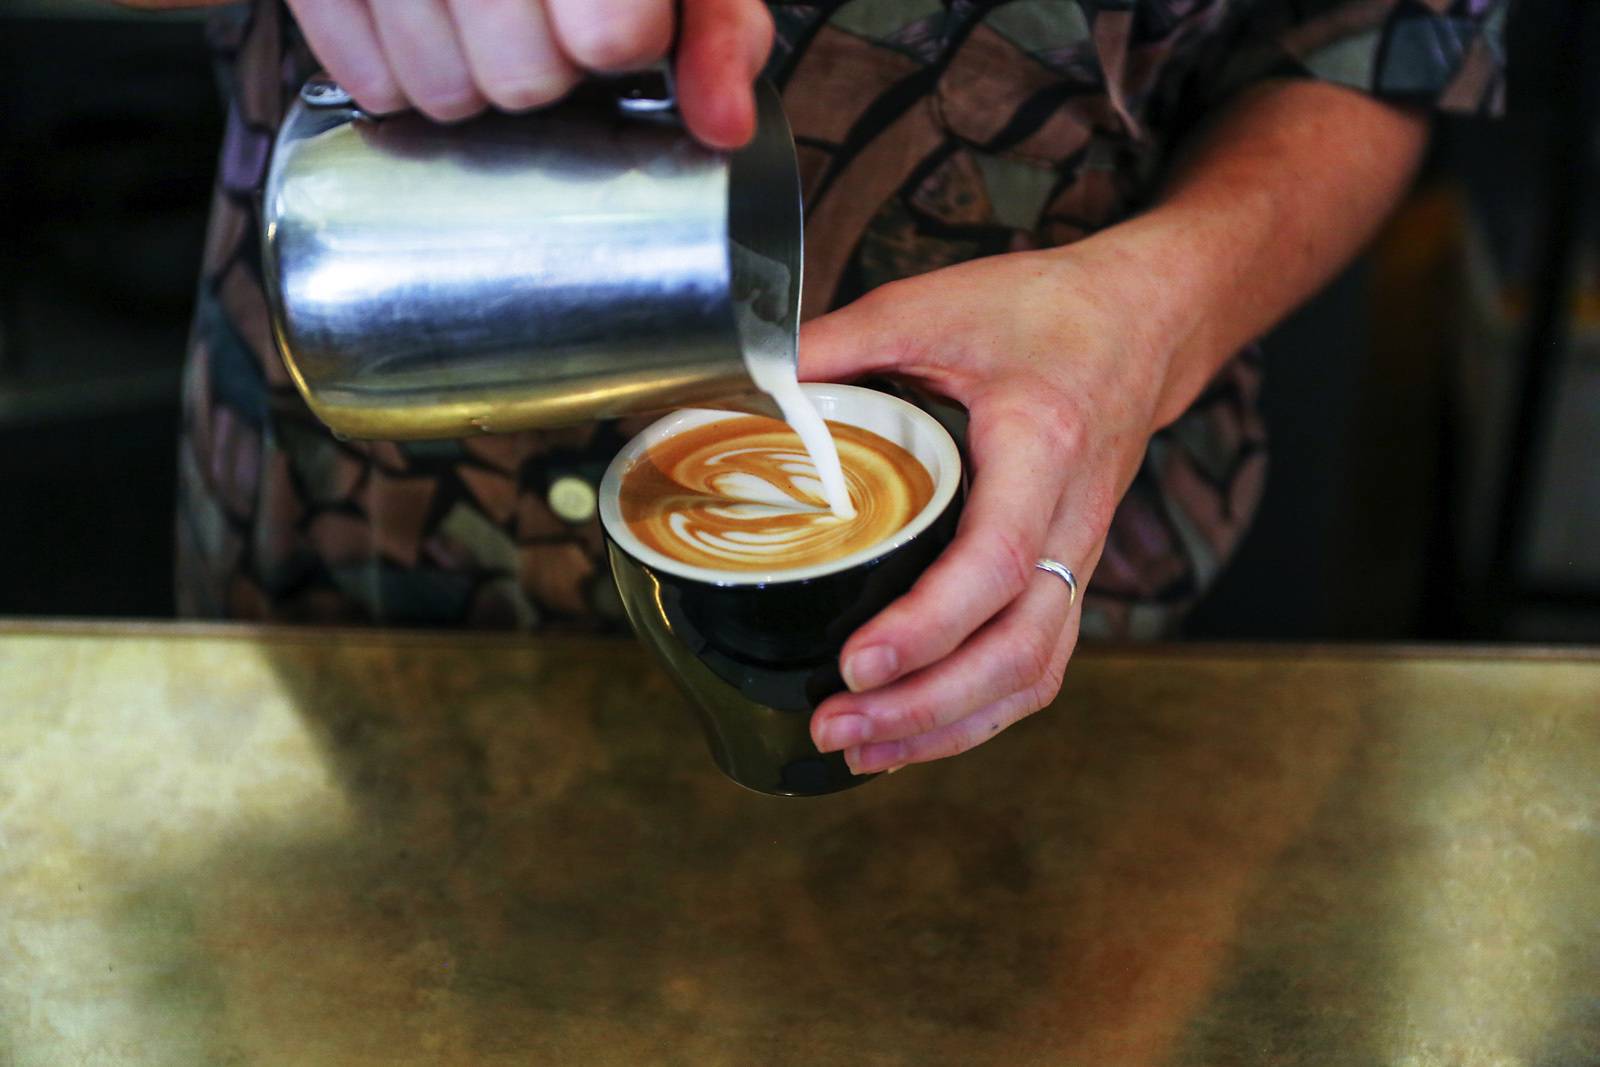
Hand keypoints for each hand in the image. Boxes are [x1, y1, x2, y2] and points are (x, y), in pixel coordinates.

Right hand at [285, 0, 773, 147]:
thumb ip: (716, 27)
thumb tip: (721, 125)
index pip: (610, 36)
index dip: (624, 39)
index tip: (622, 19)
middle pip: (522, 82)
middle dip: (550, 70)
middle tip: (551, 20)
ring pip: (444, 94)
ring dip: (478, 79)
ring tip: (490, 21)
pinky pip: (367, 81)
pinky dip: (405, 74)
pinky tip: (436, 26)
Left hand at [800, 239, 1176, 774]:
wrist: (1138, 323)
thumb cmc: (1042, 312)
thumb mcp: (933, 304)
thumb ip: (839, 342)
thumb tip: (745, 383)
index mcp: (1043, 447)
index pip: (993, 563)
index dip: (926, 627)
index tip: (854, 663)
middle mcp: (1072, 519)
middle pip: (1017, 650)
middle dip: (924, 706)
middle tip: (833, 724)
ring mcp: (1077, 557)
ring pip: (1031, 674)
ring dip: (946, 726)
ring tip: (860, 749)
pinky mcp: (1067, 575)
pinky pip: (1035, 666)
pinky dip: (977, 713)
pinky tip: (913, 733)